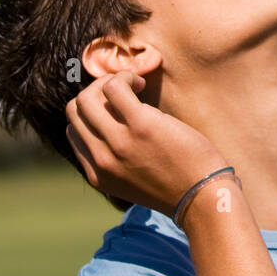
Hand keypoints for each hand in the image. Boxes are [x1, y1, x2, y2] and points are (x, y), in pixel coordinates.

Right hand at [65, 71, 225, 214]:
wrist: (203, 198)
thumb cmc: (177, 183)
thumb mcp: (134, 180)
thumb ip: (117, 158)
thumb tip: (113, 119)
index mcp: (97, 174)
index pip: (74, 131)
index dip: (93, 113)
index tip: (117, 110)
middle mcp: (101, 159)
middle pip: (75, 110)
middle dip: (95, 93)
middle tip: (124, 93)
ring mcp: (118, 142)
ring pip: (86, 97)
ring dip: (108, 83)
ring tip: (134, 87)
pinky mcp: (140, 125)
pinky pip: (114, 87)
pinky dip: (125, 77)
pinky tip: (141, 84)